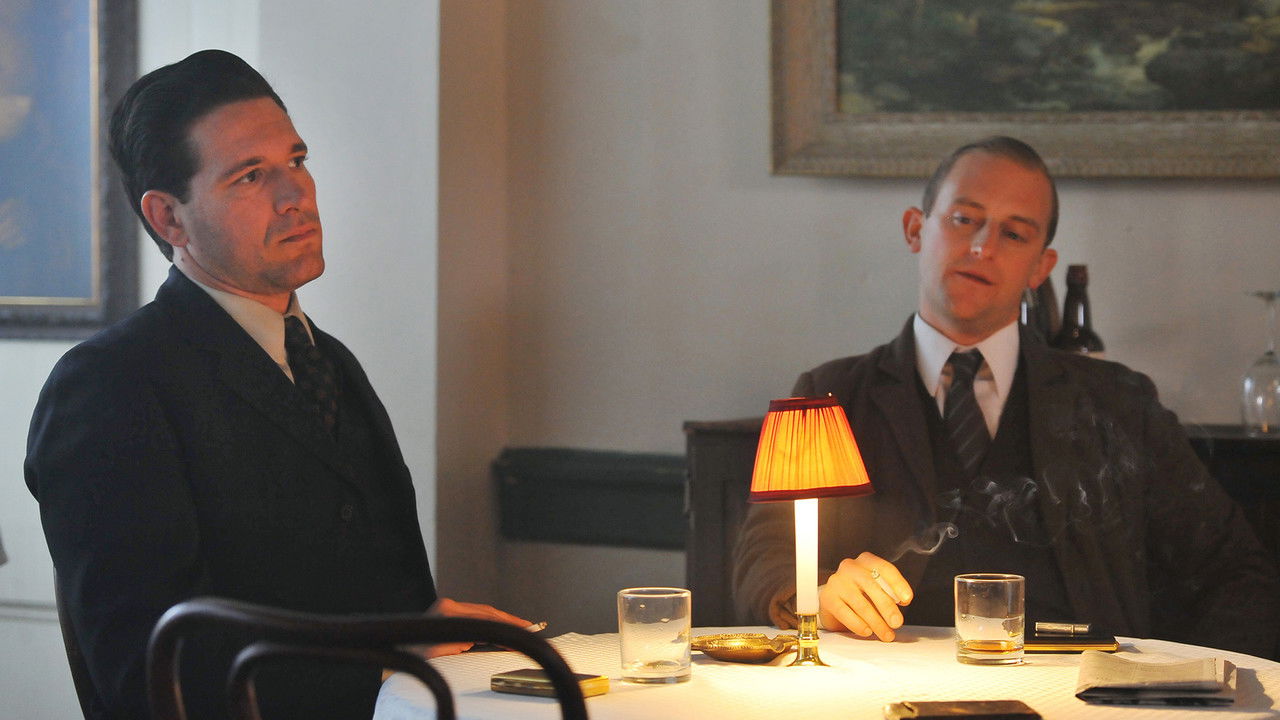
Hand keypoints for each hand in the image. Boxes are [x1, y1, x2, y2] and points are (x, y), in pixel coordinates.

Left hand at [408, 598, 532, 658]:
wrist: (402, 652)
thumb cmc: (416, 655)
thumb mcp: (438, 653)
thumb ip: (458, 644)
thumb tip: (477, 638)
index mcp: (447, 613)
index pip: (484, 618)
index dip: (504, 625)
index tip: (521, 630)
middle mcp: (449, 606)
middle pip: (487, 611)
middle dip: (509, 620)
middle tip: (529, 626)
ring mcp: (450, 606)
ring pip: (484, 611)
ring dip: (503, 619)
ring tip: (521, 625)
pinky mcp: (451, 610)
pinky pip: (477, 613)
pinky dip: (492, 619)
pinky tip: (503, 625)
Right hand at [818, 552, 912, 641]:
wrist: (834, 602)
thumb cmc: (861, 594)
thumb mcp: (877, 589)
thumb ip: (889, 592)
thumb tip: (902, 602)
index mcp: (866, 561)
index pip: (884, 568)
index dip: (898, 584)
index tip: (907, 599)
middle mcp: (850, 567)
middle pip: (871, 585)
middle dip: (887, 607)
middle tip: (897, 623)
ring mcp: (837, 582)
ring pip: (860, 603)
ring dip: (876, 622)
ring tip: (886, 634)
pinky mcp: (828, 598)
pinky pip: (845, 613)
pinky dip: (858, 625)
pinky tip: (867, 631)